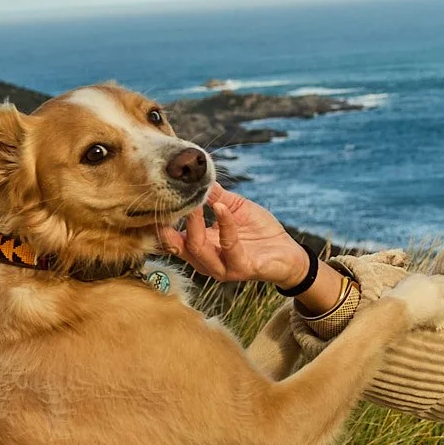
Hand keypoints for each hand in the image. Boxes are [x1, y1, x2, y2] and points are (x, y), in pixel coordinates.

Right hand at [157, 184, 310, 288]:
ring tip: (197, 202)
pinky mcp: (241, 269)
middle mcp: (206, 260)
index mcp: (201, 247)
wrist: (287, 252)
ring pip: (198, 249)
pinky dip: (225, 225)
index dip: (161, 223)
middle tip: (173, 198)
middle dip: (173, 222)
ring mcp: (222, 268)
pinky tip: (222, 208)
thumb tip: (197, 175)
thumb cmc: (259, 231)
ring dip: (194, 223)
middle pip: (178, 245)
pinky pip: (229, 247)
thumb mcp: (234, 208)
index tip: (156, 200)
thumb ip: (215, 196)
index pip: (172, 240)